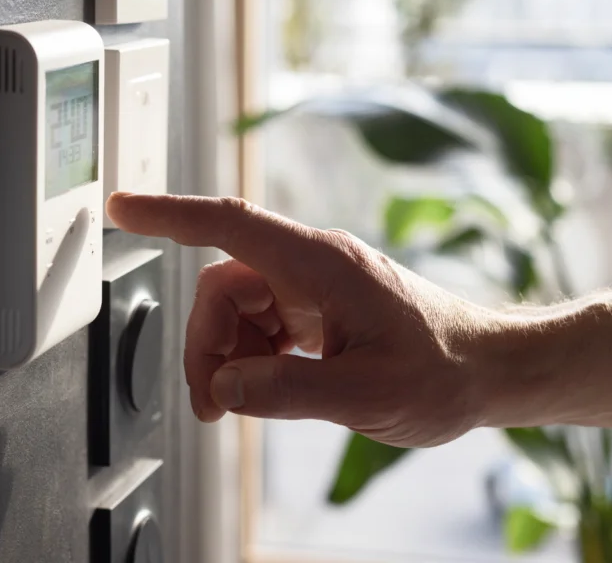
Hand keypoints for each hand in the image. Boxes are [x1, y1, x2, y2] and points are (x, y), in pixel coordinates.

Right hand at [107, 193, 504, 447]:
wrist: (488, 371)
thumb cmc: (444, 374)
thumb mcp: (367, 395)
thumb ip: (288, 391)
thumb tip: (224, 386)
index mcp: (322, 265)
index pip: (229, 225)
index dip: (169, 214)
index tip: (123, 208)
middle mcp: (313, 265)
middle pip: (221, 287)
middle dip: (205, 345)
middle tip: (215, 404)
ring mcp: (315, 285)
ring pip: (236, 308)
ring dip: (226, 357)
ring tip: (243, 403)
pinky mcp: (318, 308)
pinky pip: (260, 322)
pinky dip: (250, 357)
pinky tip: (270, 386)